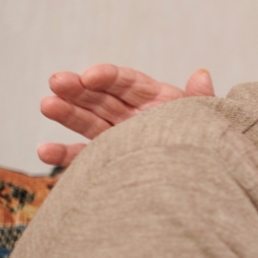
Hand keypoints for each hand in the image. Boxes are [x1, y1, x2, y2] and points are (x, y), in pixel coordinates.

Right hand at [37, 65, 214, 166]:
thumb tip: (201, 73)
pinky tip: (44, 150)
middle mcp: (134, 116)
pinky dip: (64, 155)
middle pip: (102, 98)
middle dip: (79, 89)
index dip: (108, 77)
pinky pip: (85, 158)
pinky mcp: (110, 162)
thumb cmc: (212, 146)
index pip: (128, 82)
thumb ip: (202, 99)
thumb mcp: (209, 121)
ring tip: (47, 105)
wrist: (211, 184)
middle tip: (56, 81)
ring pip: (88, 123)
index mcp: (157, 100)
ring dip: (66, 113)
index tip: (90, 76)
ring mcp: (119, 138)